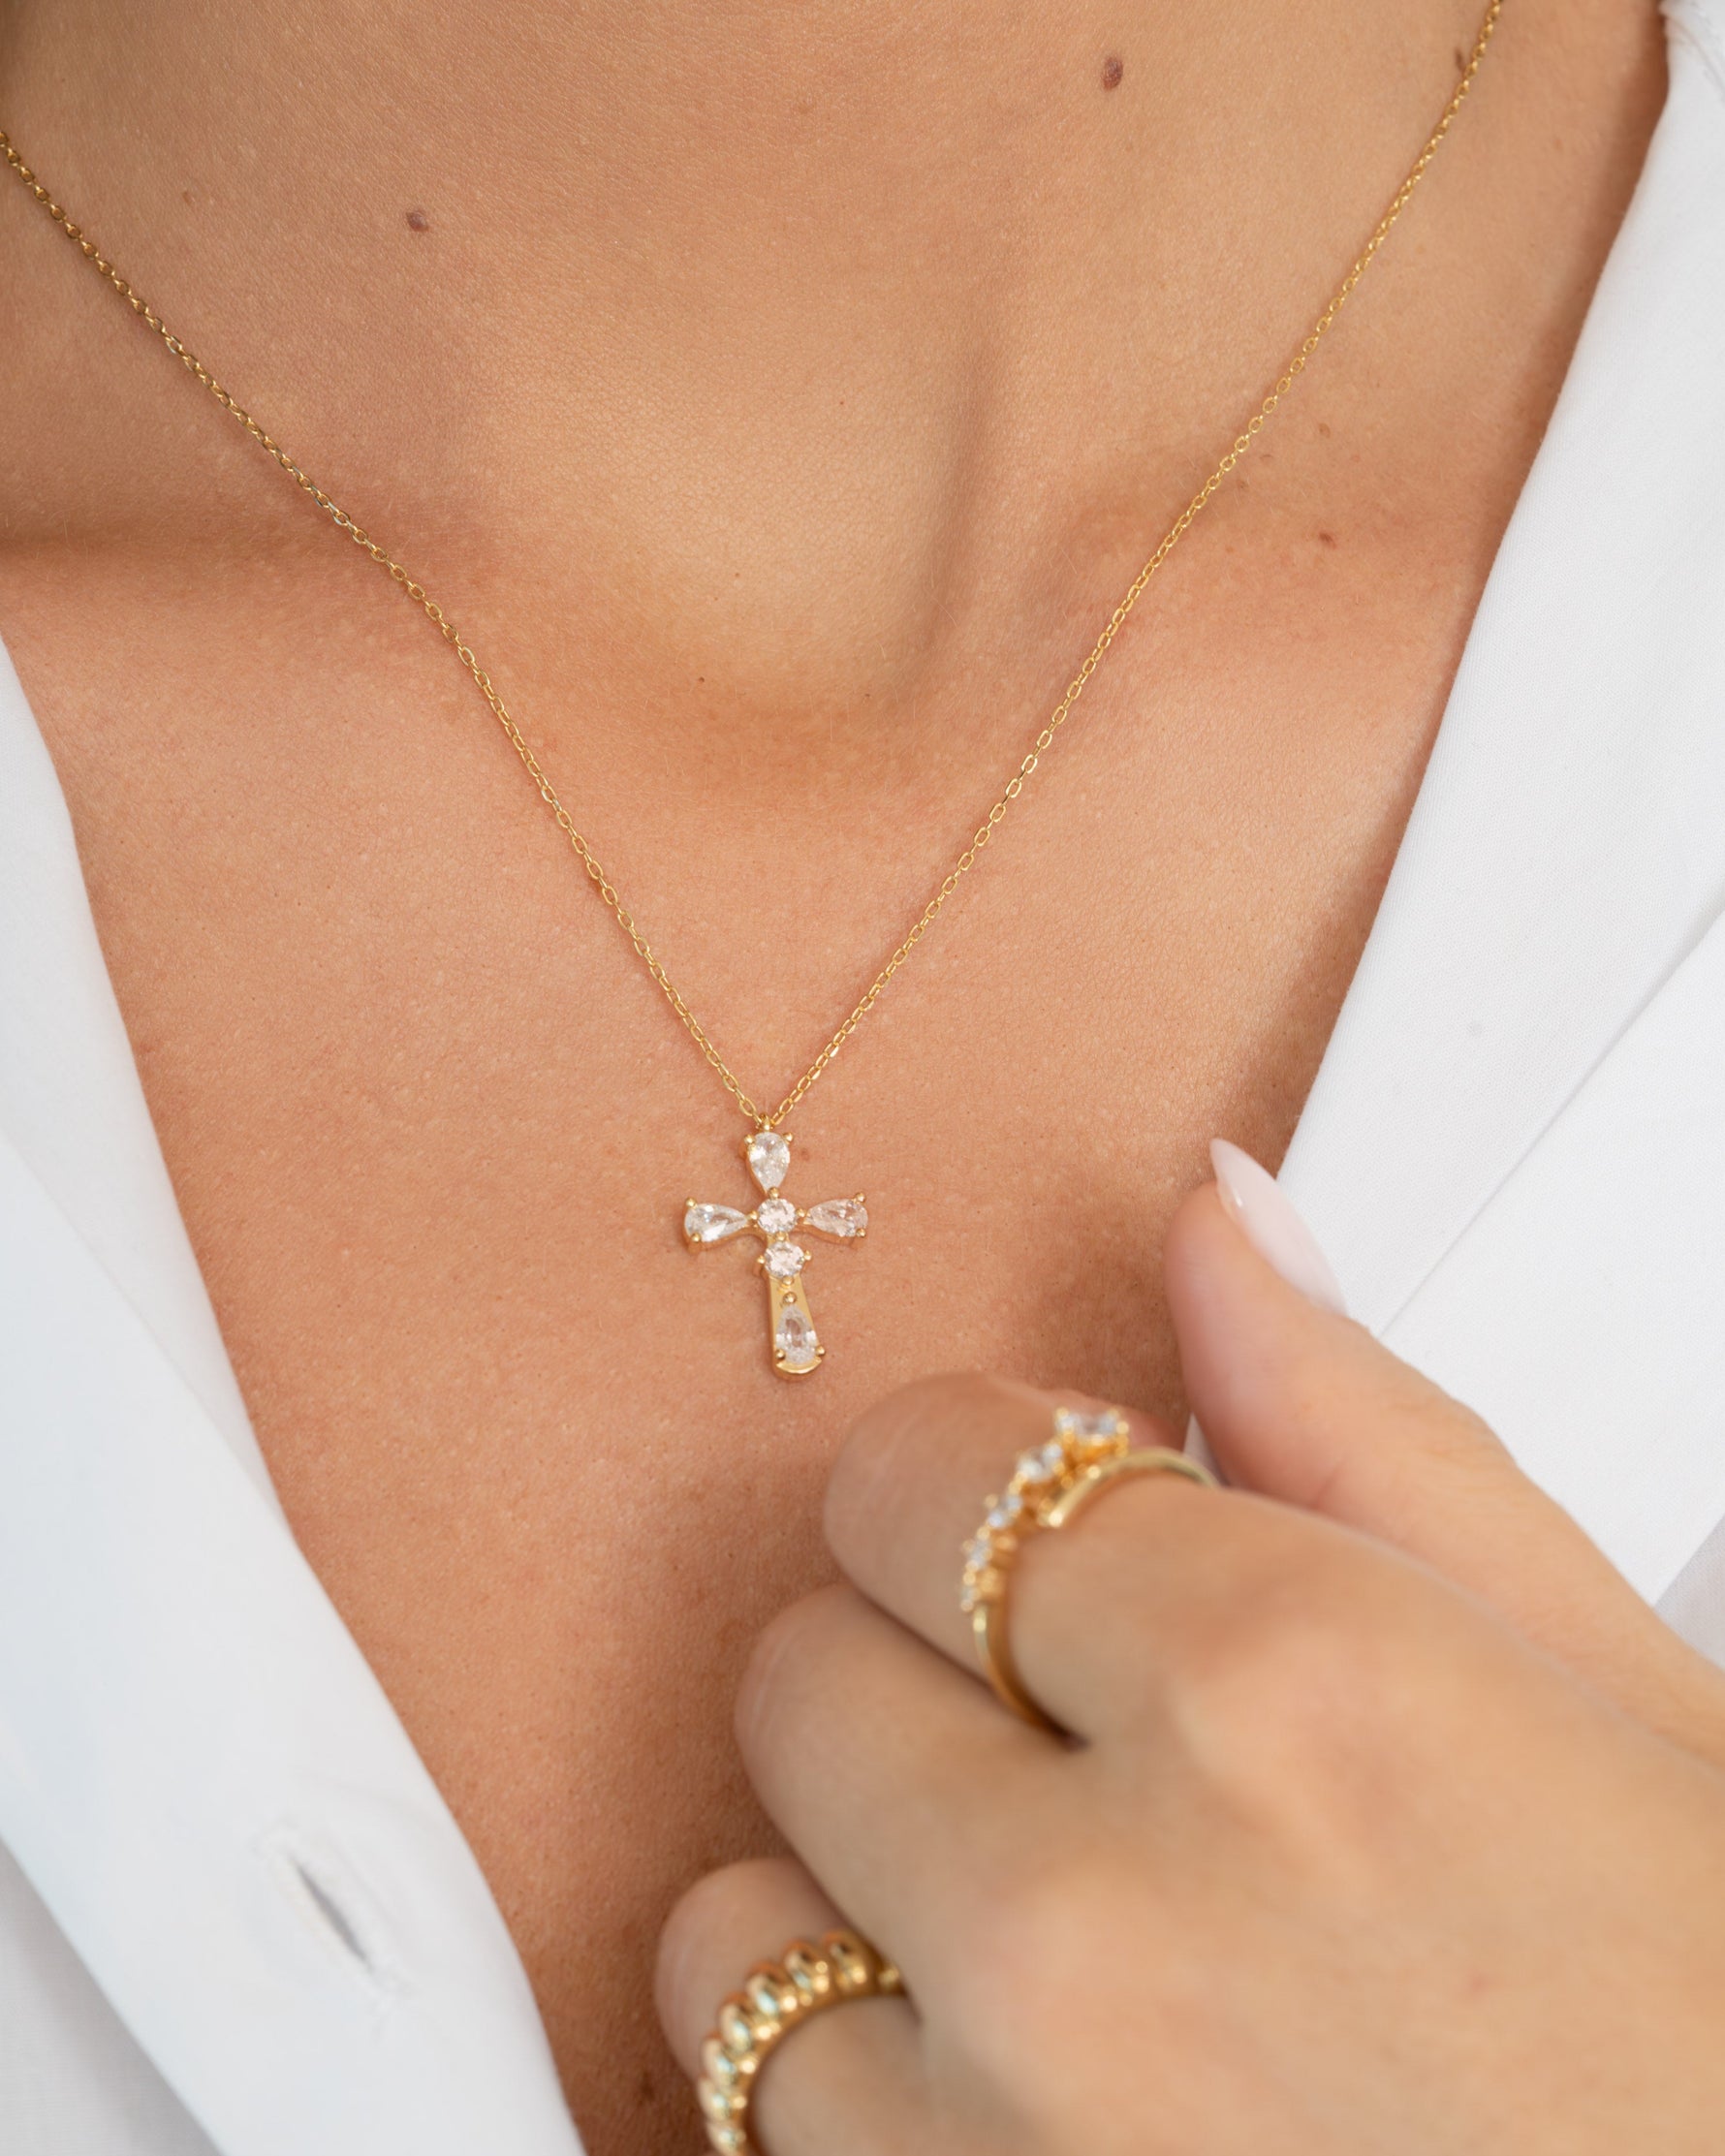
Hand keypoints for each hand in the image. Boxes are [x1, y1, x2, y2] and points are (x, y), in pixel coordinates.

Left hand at [658, 1154, 1724, 2153]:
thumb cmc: (1719, 2047)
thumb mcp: (1611, 1692)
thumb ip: (1362, 1430)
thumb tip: (1217, 1222)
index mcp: (1287, 1691)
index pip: (925, 1467)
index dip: (982, 1481)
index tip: (1043, 1524)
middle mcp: (1105, 1919)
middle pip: (801, 1673)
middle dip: (919, 1670)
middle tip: (1071, 1736)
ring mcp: (1003, 2145)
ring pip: (731, 1919)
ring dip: (861, 1898)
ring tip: (1051, 1934)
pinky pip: (756, 2120)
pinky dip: (859, 2085)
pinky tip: (1028, 2084)